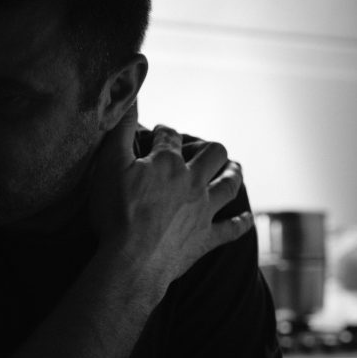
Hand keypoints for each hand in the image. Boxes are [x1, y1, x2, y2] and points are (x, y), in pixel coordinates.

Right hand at [90, 102, 253, 291]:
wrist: (132, 261)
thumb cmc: (116, 213)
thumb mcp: (109, 166)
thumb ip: (119, 130)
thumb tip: (128, 96)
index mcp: (167, 162)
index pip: (169, 136)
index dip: (162, 131)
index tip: (156, 131)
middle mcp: (192, 181)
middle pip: (213, 153)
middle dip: (208, 147)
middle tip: (201, 148)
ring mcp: (203, 210)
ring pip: (229, 184)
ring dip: (233, 173)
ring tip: (233, 168)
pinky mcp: (206, 238)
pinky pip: (232, 228)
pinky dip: (241, 222)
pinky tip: (247, 217)